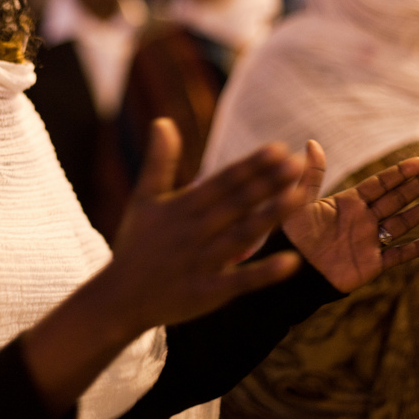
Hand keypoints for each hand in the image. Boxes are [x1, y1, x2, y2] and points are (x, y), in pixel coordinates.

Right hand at [106, 119, 310, 332]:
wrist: (119, 297)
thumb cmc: (135, 245)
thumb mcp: (143, 199)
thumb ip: (158, 161)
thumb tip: (162, 121)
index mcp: (182, 208)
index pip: (223, 181)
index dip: (251, 165)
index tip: (279, 149)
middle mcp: (194, 231)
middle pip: (236, 203)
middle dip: (267, 183)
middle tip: (297, 164)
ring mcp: (201, 262)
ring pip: (242, 235)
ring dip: (270, 216)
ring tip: (299, 197)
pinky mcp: (206, 292)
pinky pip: (238, 281)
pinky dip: (264, 272)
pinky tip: (291, 261)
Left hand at [281, 141, 418, 292]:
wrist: (292, 271)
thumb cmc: (293, 236)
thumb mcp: (300, 202)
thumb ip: (311, 175)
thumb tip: (312, 142)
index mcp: (348, 202)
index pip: (379, 184)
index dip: (399, 173)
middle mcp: (363, 219)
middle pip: (395, 199)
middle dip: (417, 186)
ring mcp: (370, 241)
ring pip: (402, 223)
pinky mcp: (372, 264)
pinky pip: (397, 255)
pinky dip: (414, 249)